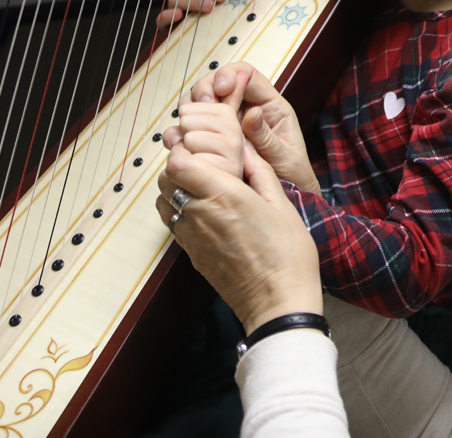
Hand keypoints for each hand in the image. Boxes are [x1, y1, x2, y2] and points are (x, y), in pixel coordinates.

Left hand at [157, 144, 321, 334]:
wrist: (278, 302)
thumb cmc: (288, 254)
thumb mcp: (281, 204)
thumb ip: (259, 171)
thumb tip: (245, 147)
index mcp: (224, 195)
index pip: (178, 163)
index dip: (185, 152)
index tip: (203, 151)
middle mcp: (199, 214)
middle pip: (165, 180)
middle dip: (179, 168)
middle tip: (203, 167)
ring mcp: (191, 237)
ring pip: (163, 202)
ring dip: (175, 190)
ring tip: (201, 190)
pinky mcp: (191, 254)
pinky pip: (172, 224)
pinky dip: (179, 212)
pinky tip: (204, 214)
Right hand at [165, 62, 318, 192]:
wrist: (286, 200)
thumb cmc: (292, 177)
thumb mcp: (285, 158)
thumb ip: (268, 137)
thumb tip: (252, 113)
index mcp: (269, 106)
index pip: (245, 74)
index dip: (229, 74)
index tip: (221, 88)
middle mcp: (245, 110)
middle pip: (217, 83)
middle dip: (205, 90)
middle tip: (203, 107)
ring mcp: (226, 125)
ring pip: (200, 103)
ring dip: (189, 110)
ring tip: (187, 126)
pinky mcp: (212, 141)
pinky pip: (191, 129)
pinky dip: (180, 132)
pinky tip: (177, 142)